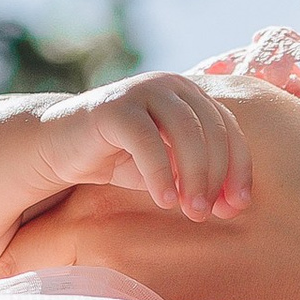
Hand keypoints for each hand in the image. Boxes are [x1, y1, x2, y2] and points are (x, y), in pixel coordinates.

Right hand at [36, 71, 250, 219]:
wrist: (61, 146)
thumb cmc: (122, 157)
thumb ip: (200, 177)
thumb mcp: (170, 167)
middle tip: (206, 214)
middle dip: (215, 177)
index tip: (236, 205)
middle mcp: (172, 86)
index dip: (238, 169)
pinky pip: (148, 141)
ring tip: (190, 211)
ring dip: (195, 176)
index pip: (229, 130)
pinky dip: (160, 174)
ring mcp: (143, 91)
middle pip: (212, 131)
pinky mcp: (115, 107)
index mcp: (191, 96)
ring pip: (187, 133)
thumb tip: (233, 204)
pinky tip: (163, 201)